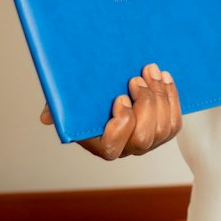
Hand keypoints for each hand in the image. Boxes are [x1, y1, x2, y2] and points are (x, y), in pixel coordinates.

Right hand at [39, 63, 181, 160]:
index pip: (112, 147)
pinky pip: (174, 122)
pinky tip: (164, 78)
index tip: (120, 97)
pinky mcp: (164, 132)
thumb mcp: (71, 100)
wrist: (117, 86)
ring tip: (151, 71)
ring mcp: (148, 142)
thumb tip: (46, 117)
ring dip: (160, 96)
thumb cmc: (89, 97)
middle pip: (144, 138)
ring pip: (163, 129)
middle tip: (137, 78)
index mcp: (101, 144)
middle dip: (145, 105)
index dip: (121, 124)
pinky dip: (172, 98)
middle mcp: (126, 148)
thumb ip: (58, 107)